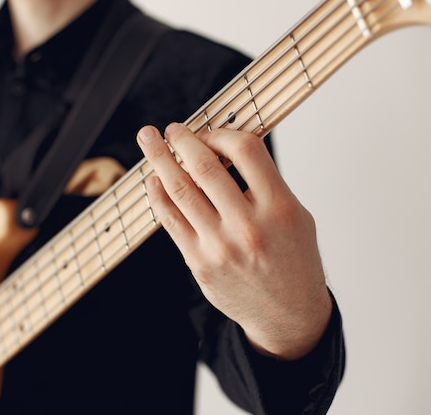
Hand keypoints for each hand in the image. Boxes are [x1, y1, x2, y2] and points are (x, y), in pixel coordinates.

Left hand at [136, 123, 331, 359]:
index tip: (210, 134)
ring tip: (149, 141)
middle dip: (182, 141)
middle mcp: (248, 226)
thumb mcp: (296, 215)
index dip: (221, 134)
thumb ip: (264, 183)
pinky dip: (158, 196)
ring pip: (180, 192)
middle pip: (204, 168)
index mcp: (279, 208)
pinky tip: (152, 181)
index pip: (245, 150)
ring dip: (160, 160)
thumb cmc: (293, 260)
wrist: (288, 315)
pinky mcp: (199, 263)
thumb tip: (221, 149)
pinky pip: (171, 221)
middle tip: (170, 128)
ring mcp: (220, 247)